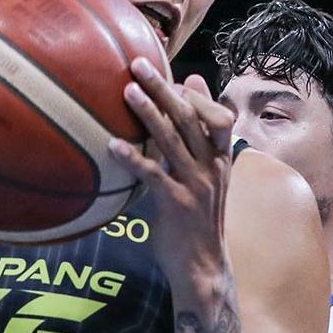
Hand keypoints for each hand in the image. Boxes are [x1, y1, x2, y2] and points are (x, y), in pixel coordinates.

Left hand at [108, 59, 232, 295]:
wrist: (204, 266)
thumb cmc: (198, 218)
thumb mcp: (205, 176)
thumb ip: (197, 140)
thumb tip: (192, 92)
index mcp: (220, 158)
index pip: (212, 114)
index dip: (190, 91)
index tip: (166, 70)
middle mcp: (212, 167)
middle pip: (189, 118)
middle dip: (164, 89)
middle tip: (139, 66)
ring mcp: (197, 185)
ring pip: (173, 140)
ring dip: (149, 113)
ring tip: (127, 91)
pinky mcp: (177, 204)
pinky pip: (154, 176)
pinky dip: (133, 159)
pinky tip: (112, 145)